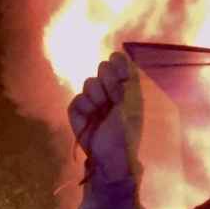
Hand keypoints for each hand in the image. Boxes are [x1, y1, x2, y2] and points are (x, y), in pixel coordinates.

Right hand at [68, 52, 133, 181]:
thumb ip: (127, 79)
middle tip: (113, 97)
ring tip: (102, 112)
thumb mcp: (132, 104)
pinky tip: (90, 118)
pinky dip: (84, 107)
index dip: (117, 64)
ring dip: (97, 96)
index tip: (118, 67)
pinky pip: (77, 98)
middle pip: (103, 68)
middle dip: (108, 81)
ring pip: (90, 82)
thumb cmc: (127, 130)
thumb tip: (119, 53)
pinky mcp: (77, 110)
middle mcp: (109, 91)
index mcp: (126, 89)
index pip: (120, 64)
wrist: (110, 154)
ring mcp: (93, 100)